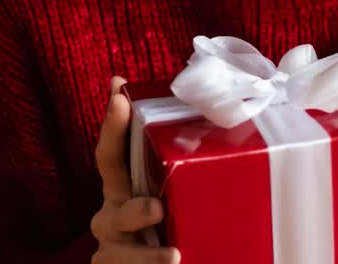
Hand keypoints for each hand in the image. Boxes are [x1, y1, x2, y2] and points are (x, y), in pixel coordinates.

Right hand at [91, 76, 181, 263]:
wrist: (167, 261)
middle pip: (115, 209)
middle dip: (134, 208)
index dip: (113, 124)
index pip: (112, 154)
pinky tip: (172, 263)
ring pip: (120, 251)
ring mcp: (113, 248)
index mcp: (124, 188)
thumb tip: (225, 115)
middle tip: (156, 209)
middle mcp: (113, 215)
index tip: (119, 91)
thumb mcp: (175, 192)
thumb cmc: (171, 224)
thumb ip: (186, 165)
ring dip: (145, 254)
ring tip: (172, 256)